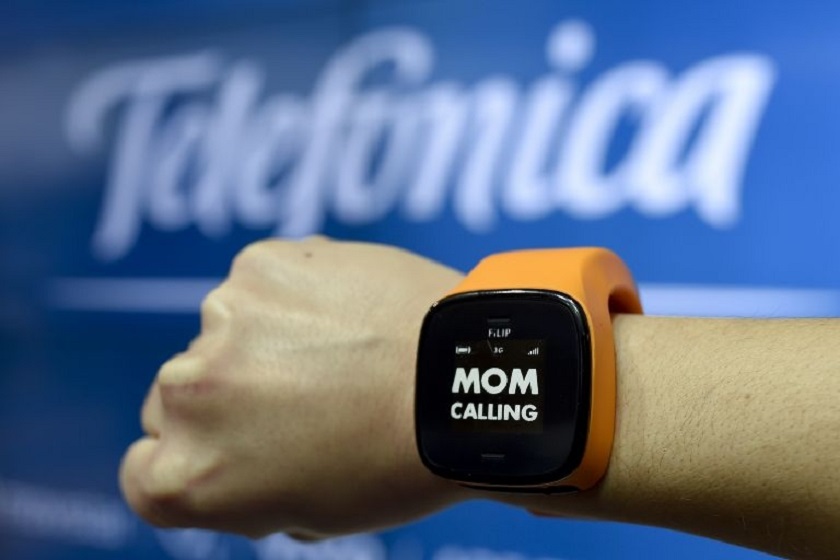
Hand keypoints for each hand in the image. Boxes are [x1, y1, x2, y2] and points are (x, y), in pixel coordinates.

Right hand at [120, 237, 468, 537]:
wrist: (462, 381)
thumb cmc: (398, 463)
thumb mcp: (307, 510)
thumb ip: (242, 483)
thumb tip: (237, 447)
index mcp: (186, 478)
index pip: (144, 469)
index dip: (195, 459)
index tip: (236, 449)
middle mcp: (183, 396)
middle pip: (176, 397)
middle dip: (225, 400)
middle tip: (300, 400)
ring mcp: (218, 321)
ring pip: (219, 334)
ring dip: (259, 342)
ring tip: (338, 354)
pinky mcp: (259, 265)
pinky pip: (259, 285)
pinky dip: (291, 297)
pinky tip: (345, 313)